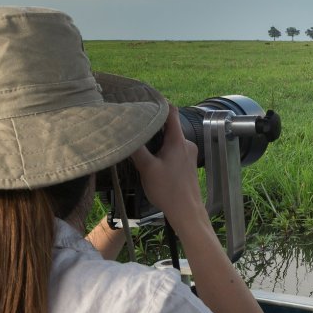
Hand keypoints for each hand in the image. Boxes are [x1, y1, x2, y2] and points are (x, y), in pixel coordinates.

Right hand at [130, 106, 209, 231]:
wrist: (187, 211)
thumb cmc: (168, 190)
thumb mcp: (147, 168)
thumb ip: (136, 149)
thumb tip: (123, 133)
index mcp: (178, 140)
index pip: (171, 112)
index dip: (158, 104)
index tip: (144, 100)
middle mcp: (186, 143)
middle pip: (168, 126)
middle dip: (153, 126)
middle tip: (135, 125)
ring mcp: (189, 154)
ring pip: (170, 140)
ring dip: (157, 140)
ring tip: (141, 143)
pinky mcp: (188, 164)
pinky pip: (174, 150)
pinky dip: (163, 150)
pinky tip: (152, 159)